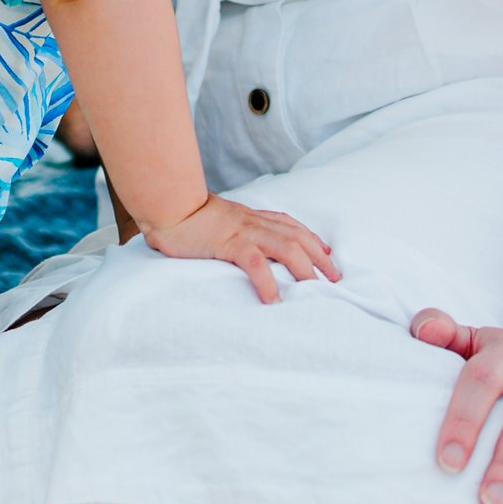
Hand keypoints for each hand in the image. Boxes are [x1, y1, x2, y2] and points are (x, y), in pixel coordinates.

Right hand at [141, 193, 338, 303]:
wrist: (168, 204)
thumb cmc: (186, 216)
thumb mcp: (217, 221)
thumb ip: (231, 230)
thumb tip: (234, 245)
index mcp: (251, 217)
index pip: (290, 225)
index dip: (311, 239)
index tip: (326, 254)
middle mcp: (253, 222)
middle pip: (297, 236)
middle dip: (319, 257)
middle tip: (334, 278)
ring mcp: (243, 231)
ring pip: (285, 247)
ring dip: (305, 268)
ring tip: (316, 289)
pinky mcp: (229, 243)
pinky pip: (255, 262)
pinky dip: (268, 281)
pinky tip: (273, 299)